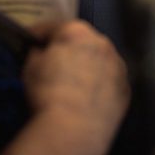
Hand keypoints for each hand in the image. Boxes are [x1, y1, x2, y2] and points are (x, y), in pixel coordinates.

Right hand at [2, 20, 129, 154]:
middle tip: (51, 64)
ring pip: (98, 60)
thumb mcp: (30, 67)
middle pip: (80, 41)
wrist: (74, 127)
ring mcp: (117, 65)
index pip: (52, 27)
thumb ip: (35, 52)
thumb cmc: (50, 95)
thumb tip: (38, 50)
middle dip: (66, 50)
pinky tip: (85, 97)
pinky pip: (109, 81)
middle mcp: (102, 43)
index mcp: (76, 32)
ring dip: (86, 66)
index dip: (37, 34)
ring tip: (70, 84)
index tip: (30, 40)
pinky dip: (99, 85)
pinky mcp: (124, 88)